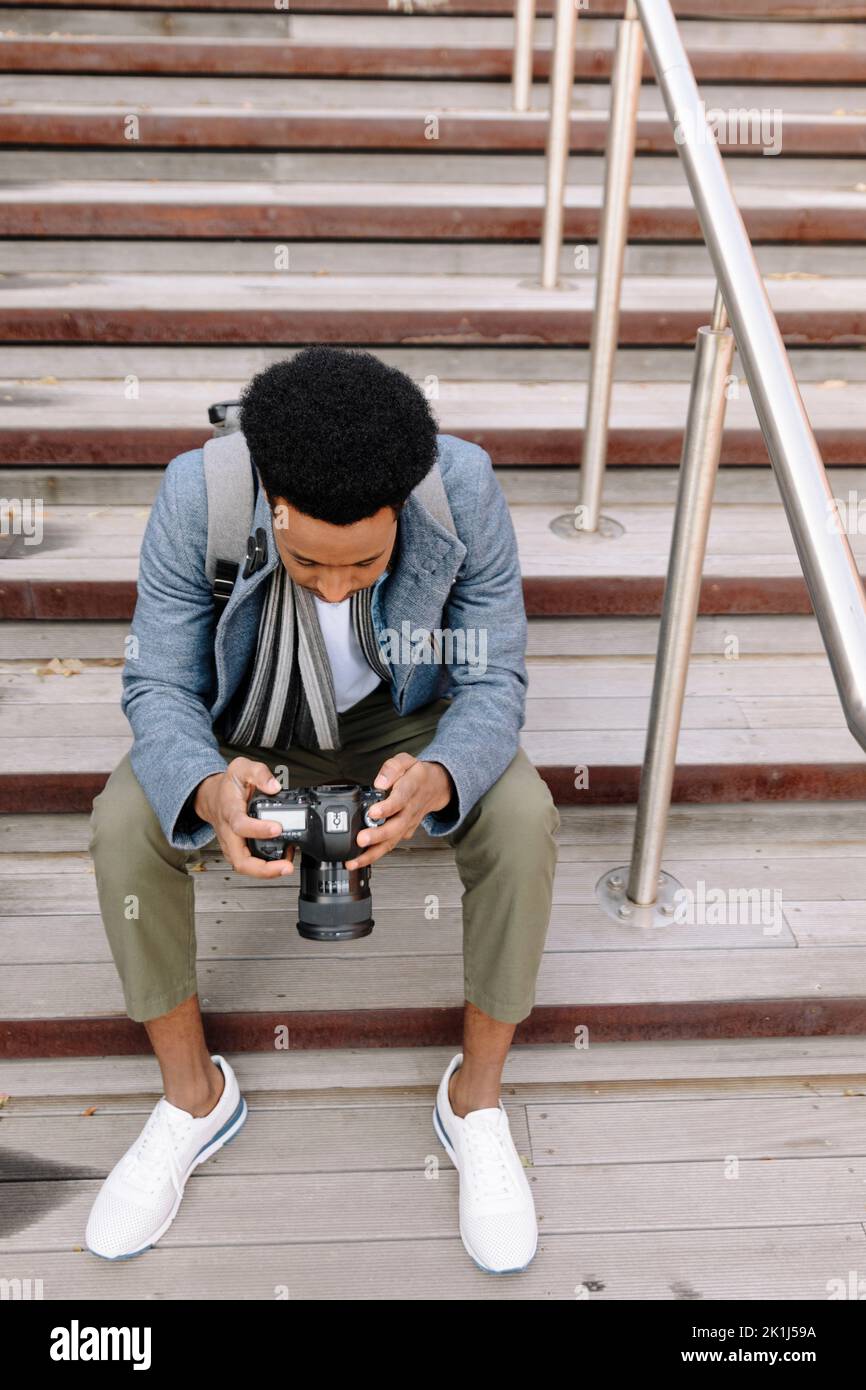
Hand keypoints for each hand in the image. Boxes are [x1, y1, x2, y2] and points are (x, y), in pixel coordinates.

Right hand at [193, 757, 295, 878]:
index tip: (277, 828)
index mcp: (230, 811)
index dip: (258, 829)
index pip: (241, 825)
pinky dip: (264, 868)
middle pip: (240, 860)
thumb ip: (259, 773)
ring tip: (287, 866)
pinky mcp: (236, 850)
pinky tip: (281, 861)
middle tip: (285, 866)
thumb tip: (275, 786)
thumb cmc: (227, 785)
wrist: (212, 796)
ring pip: (244, 866)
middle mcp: (229, 832)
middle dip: (263, 869)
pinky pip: (248, 865)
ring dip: (266, 872)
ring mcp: (231, 844)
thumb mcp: (241, 768)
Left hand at [345, 754, 454, 870]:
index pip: (401, 798)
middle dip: (378, 835)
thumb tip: (379, 781)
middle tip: (362, 839)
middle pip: (396, 826)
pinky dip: (374, 855)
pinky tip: (358, 861)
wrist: (437, 787)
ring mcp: (407, 823)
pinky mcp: (403, 832)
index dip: (388, 807)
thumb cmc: (417, 774)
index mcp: (412, 788)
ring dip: (373, 853)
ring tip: (354, 860)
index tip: (374, 812)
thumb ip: (392, 768)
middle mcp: (410, 809)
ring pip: (392, 841)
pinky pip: (390, 845)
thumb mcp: (406, 761)